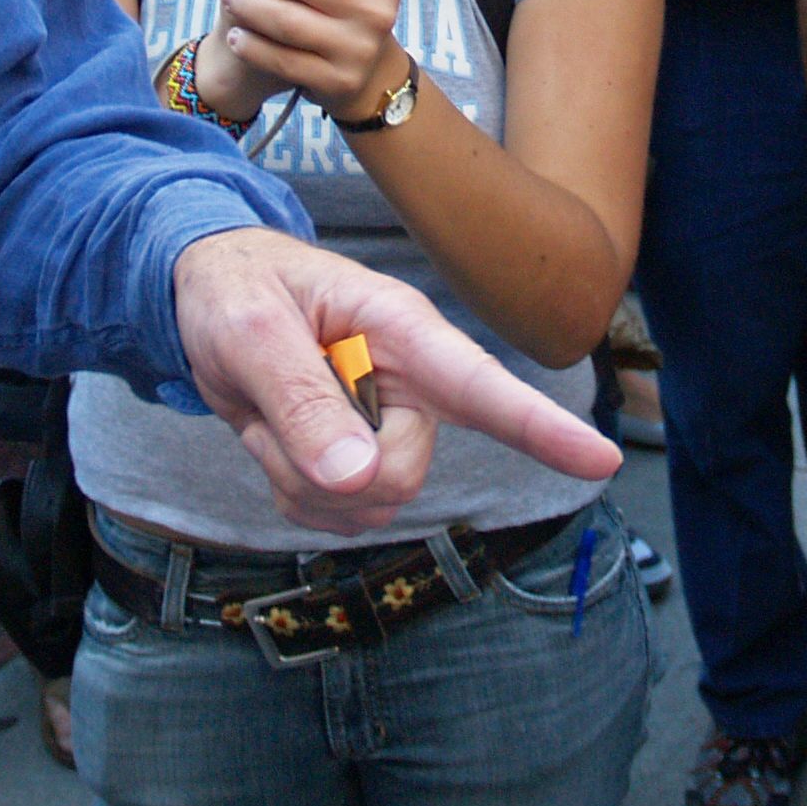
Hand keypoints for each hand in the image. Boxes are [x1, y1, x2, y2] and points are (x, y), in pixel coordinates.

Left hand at [173, 226, 621, 529]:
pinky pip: (335, 515)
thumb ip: (303, 401)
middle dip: (331, 464)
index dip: (547, 429)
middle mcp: (411, 381)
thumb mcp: (252, 333)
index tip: (604, 461)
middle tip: (274, 409)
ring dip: (302, 480)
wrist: (203, 300)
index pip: (486, 386)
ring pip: (368, 503)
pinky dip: (291, 491)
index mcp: (403, 329)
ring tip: (270, 415)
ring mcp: (388, 422)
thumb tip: (360, 479)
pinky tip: (274, 439)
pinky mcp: (358, 457)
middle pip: (402, 473)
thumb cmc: (235, 291)